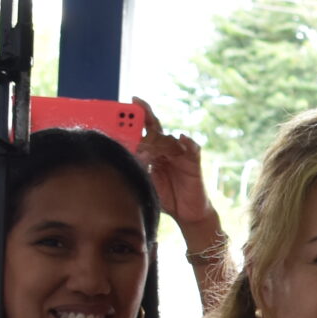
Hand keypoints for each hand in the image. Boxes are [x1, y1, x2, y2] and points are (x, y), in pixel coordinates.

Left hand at [135, 96, 217, 234]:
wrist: (186, 214)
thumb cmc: (165, 197)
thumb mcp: (146, 181)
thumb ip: (138, 167)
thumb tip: (125, 154)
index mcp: (152, 153)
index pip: (142, 132)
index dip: (134, 119)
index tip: (123, 106)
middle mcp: (165, 150)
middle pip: (156, 129)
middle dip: (146, 115)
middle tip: (136, 103)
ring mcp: (180, 155)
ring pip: (170, 138)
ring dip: (159, 134)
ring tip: (149, 127)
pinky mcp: (193, 164)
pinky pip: (192, 150)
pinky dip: (188, 143)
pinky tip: (182, 138)